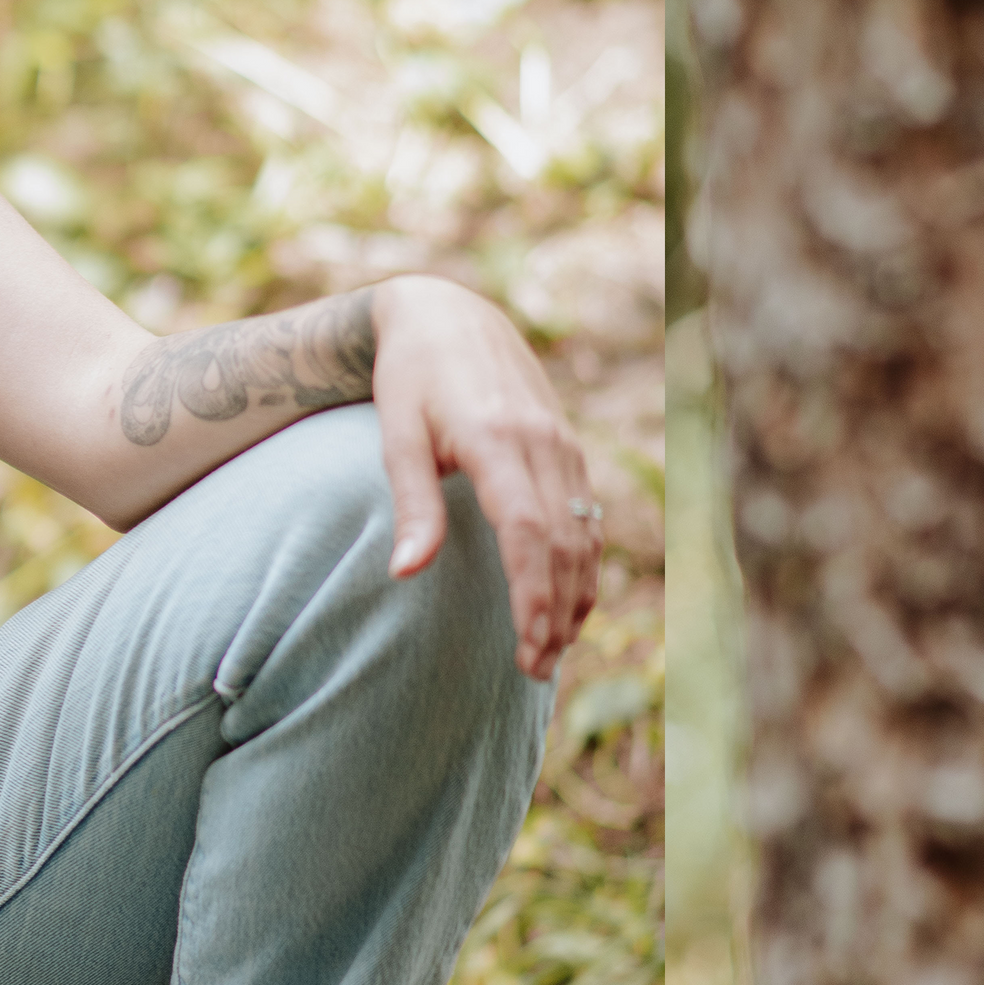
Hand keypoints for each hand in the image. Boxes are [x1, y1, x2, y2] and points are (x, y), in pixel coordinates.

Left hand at [368, 274, 600, 679]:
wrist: (446, 314)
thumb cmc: (409, 377)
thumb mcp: (396, 434)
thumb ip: (411, 503)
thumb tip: (406, 573)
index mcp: (497, 438)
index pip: (529, 533)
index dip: (533, 595)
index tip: (527, 647)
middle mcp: (542, 442)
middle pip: (564, 544)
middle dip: (555, 613)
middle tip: (535, 670)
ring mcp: (563, 444)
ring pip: (584, 534)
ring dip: (575, 596)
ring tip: (552, 652)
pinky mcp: (569, 447)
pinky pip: (587, 516)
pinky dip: (583, 564)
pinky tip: (569, 602)